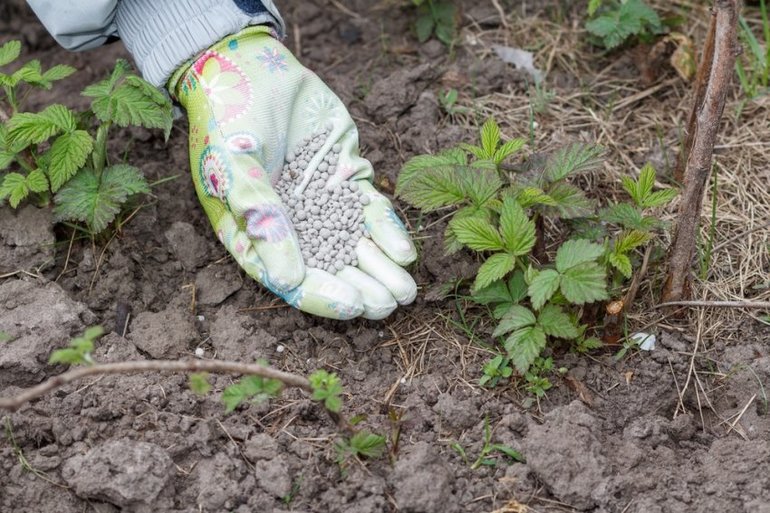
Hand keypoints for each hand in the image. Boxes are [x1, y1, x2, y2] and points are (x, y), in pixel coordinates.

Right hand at [170, 27, 416, 319]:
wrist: (250, 67)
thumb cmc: (229, 119)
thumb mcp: (235, 169)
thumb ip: (262, 220)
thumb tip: (288, 278)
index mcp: (254, 236)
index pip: (290, 280)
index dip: (323, 296)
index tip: (354, 306)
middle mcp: (291, 228)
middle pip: (329, 270)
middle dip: (361, 289)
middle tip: (390, 304)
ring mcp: (321, 205)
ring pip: (355, 246)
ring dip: (381, 269)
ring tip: (406, 291)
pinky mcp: (345, 179)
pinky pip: (370, 211)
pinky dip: (387, 231)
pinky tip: (404, 252)